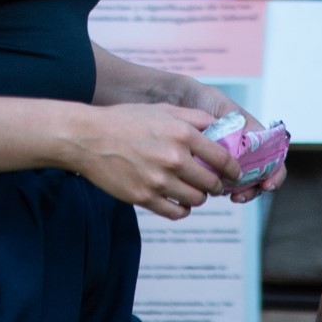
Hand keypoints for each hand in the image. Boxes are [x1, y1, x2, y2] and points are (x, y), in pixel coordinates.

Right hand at [62, 102, 232, 218]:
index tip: (233, 172)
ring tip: (193, 190)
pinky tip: (178, 201)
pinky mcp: (144, 197)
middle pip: (212, 183)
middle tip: (213, 183)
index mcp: (182, 134)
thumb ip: (193, 118)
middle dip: (217, 185)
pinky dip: (182, 209)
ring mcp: (159, 180)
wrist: (88, 138)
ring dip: (199, 197)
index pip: (223, 159)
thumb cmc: (124, 120)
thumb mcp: (161, 109)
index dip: (233, 169)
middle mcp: (174, 158)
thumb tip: (219, 127)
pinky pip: (176, 212)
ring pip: (196, 199)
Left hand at [178, 79, 286, 201]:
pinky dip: (221, 190)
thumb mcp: (226, 108)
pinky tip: (212, 189)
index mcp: (255, 138)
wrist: (181, 101)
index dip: (276, 175)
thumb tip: (253, 140)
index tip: (268, 184)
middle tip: (241, 196)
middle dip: (254, 191)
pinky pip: (222, 184)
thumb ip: (240, 122)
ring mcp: (230, 162)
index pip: (274, 160)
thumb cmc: (206, 101)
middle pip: (260, 178)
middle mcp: (246, 152)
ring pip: (242, 185)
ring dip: (239, 193)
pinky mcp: (213, 168)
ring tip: (229, 194)